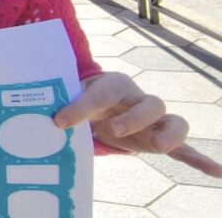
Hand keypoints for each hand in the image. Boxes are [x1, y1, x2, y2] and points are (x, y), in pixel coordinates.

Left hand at [54, 72, 221, 177]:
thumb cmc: (84, 98)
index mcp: (116, 84)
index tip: (60, 121)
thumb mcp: (71, 95)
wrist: (100, 104)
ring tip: (160, 147)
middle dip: (135, 117)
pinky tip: (216, 172)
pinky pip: (185, 149)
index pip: (105, 92)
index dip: (83, 105)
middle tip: (113, 129)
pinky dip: (199, 160)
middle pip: (152, 104)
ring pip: (174, 121)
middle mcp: (140, 99)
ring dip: (170, 134)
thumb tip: (51, 119)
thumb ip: (63, 103)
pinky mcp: (159, 139)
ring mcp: (154, 121)